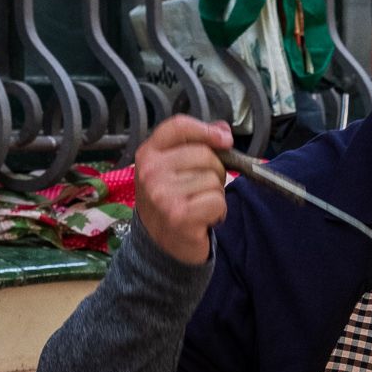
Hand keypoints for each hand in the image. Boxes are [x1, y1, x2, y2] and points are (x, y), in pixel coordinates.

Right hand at [135, 115, 233, 265]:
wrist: (159, 245)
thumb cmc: (169, 203)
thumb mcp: (172, 169)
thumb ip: (196, 145)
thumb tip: (223, 130)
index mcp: (148, 154)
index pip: (179, 126)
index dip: (206, 130)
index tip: (223, 140)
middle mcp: (151, 172)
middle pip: (204, 154)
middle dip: (214, 171)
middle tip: (201, 189)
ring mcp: (163, 194)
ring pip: (213, 179)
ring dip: (215, 195)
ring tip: (199, 205)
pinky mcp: (179, 215)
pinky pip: (217, 201)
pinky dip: (218, 212)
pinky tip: (204, 219)